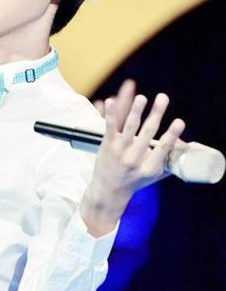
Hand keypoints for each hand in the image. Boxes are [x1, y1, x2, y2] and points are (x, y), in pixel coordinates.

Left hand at [81, 80, 185, 235]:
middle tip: (163, 97)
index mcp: (150, 166)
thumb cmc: (136, 180)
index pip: (163, 148)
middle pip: (147, 132)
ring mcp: (120, 151)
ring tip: (142, 98)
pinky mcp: (107, 145)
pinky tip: (110, 101)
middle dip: (156, 113)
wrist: (109, 192)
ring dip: (136, 110)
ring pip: (130, 127)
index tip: (179, 122)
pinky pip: (110, 127)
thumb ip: (169, 158)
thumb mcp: (155, 173)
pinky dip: (110, 113)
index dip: (172, 135)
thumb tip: (184, 144)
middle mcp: (135, 158)